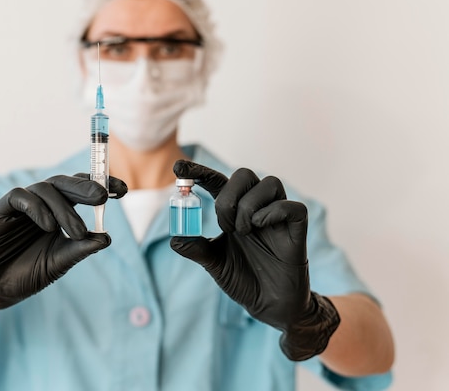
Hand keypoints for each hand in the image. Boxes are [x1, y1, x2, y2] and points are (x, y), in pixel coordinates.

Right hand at [0, 174, 127, 327]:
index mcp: (59, 214)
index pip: (82, 191)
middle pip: (65, 183)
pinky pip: (19, 197)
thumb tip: (107, 238)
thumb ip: (80, 249)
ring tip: (76, 232)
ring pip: (46, 188)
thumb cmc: (24, 275)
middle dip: (86, 186)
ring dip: (64, 208)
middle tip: (103, 196)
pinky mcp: (0, 211)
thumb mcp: (58, 263)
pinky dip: (36, 207)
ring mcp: (21, 207)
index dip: (102, 185)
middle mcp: (42, 206)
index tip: (123, 190)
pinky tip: (48, 226)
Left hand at [169, 160, 339, 360]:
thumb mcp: (214, 264)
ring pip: (270, 183)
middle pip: (244, 174)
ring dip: (249, 206)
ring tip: (244, 232)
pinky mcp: (297, 230)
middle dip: (229, 196)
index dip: (199, 171)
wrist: (269, 306)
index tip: (178, 166)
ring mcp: (277, 217)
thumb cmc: (243, 280)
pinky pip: (292, 207)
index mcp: (233, 212)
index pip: (216, 181)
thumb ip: (195, 248)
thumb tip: (175, 237)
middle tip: (225, 226)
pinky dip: (273, 213)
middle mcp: (255, 208)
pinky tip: (260, 228)